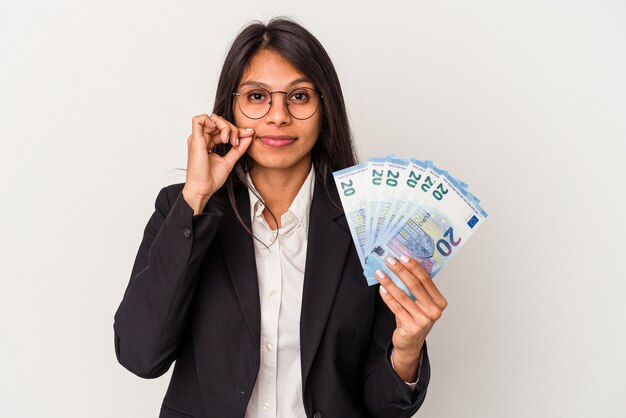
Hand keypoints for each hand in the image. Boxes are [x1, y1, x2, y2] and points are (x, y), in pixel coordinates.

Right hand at [182, 114, 254, 213]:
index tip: (248, 135)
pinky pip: (198, 120)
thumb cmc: (211, 179)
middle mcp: (202, 139)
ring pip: (212, 118)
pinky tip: (220, 132)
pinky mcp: (195, 140)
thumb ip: (238, 148)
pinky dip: (210, 120)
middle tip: (236, 143)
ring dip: (225, 126)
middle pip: (219, 122)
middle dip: (232, 129)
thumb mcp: (230, 160)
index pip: (223, 128)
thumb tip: (249, 136)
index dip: (236, 130)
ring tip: (229, 140)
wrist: (203, 189)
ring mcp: (197, 138)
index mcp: (207, 142)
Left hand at [375, 256, 446, 381]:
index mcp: (439, 302)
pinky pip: (396, 308)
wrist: (410, 343)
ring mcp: (424, 320)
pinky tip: (381, 289)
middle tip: (389, 261)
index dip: (413, 267)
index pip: (426, 279)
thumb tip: (401, 265)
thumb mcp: (420, 303)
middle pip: (414, 285)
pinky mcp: (412, 328)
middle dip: (400, 271)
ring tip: (380, 273)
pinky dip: (387, 297)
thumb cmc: (415, 318)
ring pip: (403, 296)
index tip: (402, 256)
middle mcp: (435, 311)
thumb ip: (416, 288)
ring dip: (389, 282)